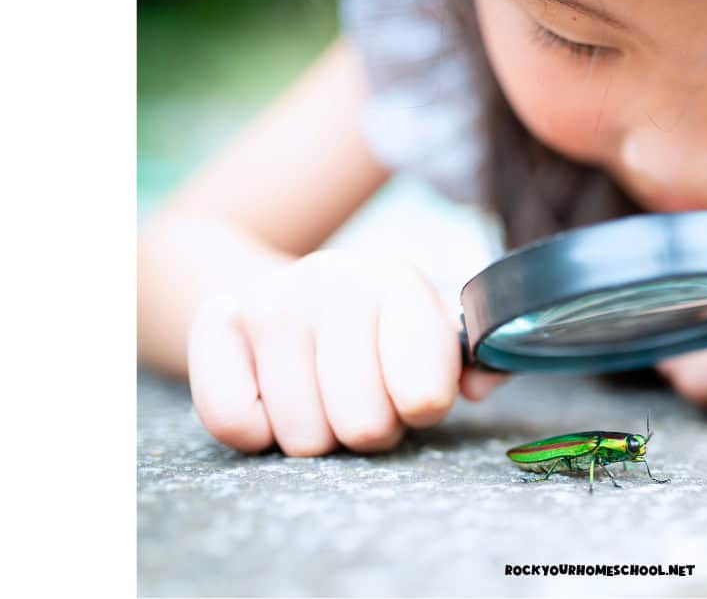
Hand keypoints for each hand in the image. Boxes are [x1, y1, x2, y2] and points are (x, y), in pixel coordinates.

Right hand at [186, 249, 507, 455]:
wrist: (292, 289)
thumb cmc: (381, 327)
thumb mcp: (436, 330)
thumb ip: (478, 361)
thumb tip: (480, 384)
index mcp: (398, 282)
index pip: (425, 393)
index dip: (423, 409)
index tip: (418, 398)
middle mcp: (332, 280)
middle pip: (363, 426)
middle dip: (372, 429)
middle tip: (367, 397)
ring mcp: (271, 301)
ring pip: (303, 437)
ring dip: (319, 432)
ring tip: (325, 394)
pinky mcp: (216, 326)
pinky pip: (236, 424)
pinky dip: (260, 432)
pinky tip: (276, 399)